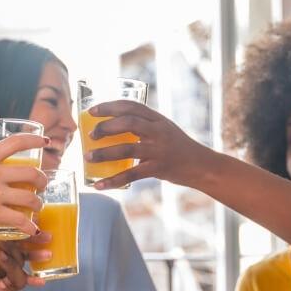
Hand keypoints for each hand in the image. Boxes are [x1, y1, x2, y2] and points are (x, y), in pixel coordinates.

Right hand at [0, 133, 47, 234]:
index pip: (15, 142)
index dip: (34, 140)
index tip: (46, 141)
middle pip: (31, 173)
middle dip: (42, 180)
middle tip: (42, 185)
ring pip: (30, 198)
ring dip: (38, 204)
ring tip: (37, 208)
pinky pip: (20, 220)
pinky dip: (30, 226)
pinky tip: (32, 230)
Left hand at [83, 100, 213, 188]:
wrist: (202, 166)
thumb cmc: (178, 148)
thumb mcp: (164, 131)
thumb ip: (144, 128)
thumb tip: (113, 130)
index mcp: (158, 119)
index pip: (131, 106)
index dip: (110, 106)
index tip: (92, 111)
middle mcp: (158, 131)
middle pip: (128, 122)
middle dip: (105, 127)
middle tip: (91, 135)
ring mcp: (159, 149)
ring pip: (126, 148)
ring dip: (104, 153)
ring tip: (88, 157)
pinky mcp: (158, 168)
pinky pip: (131, 174)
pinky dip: (113, 180)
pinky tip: (99, 185)